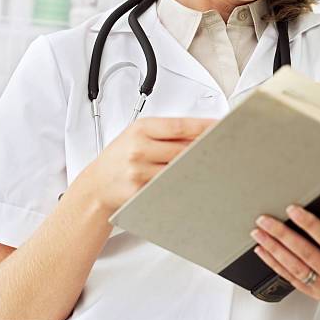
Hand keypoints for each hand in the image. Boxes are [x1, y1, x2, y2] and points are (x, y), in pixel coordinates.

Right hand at [81, 117, 217, 213]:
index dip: (204, 127)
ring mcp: (139, 172)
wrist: (96, 185)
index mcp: (141, 129)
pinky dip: (183, 184)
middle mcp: (139, 149)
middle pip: (183, 149)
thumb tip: (202, 131)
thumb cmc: (120, 156)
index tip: (220, 127)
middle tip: (222, 148)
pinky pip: (169, 188)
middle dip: (204, 148)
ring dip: (196, 168)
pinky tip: (191, 182)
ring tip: (210, 165)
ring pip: (179, 170)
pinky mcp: (140, 193)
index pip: (180, 126)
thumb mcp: (137, 134)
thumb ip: (167, 132)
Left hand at [250, 205, 319, 300]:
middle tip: (266, 220)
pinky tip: (262, 250)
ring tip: (258, 232)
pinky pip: (290, 278)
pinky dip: (273, 264)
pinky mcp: (315, 293)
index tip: (293, 209)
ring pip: (294, 268)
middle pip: (305, 254)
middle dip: (282, 235)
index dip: (309, 224)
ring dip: (273, 249)